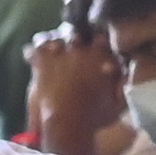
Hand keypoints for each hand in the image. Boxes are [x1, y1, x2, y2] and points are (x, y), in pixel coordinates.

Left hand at [25, 26, 123, 154]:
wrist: (67, 121)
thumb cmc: (95, 116)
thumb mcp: (118, 103)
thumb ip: (123, 85)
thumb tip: (123, 72)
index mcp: (104, 55)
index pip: (102, 37)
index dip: (96, 41)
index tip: (93, 46)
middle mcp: (82, 49)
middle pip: (78, 33)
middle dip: (75, 39)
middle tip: (70, 48)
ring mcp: (61, 52)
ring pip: (57, 36)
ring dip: (55, 42)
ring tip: (52, 51)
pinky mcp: (41, 59)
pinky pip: (36, 45)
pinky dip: (34, 50)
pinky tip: (32, 55)